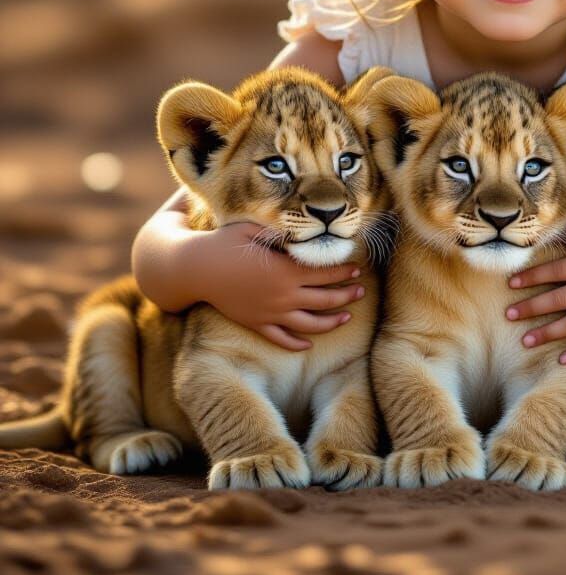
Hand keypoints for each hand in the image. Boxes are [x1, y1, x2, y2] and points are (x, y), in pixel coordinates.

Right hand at [188, 222, 366, 350]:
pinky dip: (297, 344)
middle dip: (346, 296)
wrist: (196, 269)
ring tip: (347, 317)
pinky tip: (308, 345)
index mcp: (286, 271)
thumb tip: (306, 232)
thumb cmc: (226, 243)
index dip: (344, 272)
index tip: (357, 269)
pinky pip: (281, 339)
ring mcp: (270, 313)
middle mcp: (282, 295)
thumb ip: (283, 234)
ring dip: (332, 322)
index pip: (325, 274)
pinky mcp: (256, 324)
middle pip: (324, 299)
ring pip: (309, 324)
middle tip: (360, 292)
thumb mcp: (257, 230)